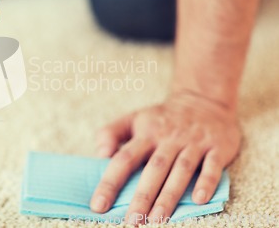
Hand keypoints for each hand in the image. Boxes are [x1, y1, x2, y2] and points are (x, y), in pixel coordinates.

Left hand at [90, 91, 240, 224]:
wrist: (203, 100)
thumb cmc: (162, 118)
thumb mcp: (134, 118)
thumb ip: (111, 133)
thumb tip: (100, 154)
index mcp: (146, 134)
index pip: (124, 159)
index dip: (110, 182)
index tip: (98, 205)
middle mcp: (168, 140)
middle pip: (153, 170)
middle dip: (142, 198)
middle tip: (131, 222)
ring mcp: (193, 143)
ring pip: (180, 171)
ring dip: (169, 196)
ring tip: (157, 220)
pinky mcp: (217, 147)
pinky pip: (212, 166)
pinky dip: (206, 182)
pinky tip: (199, 200)